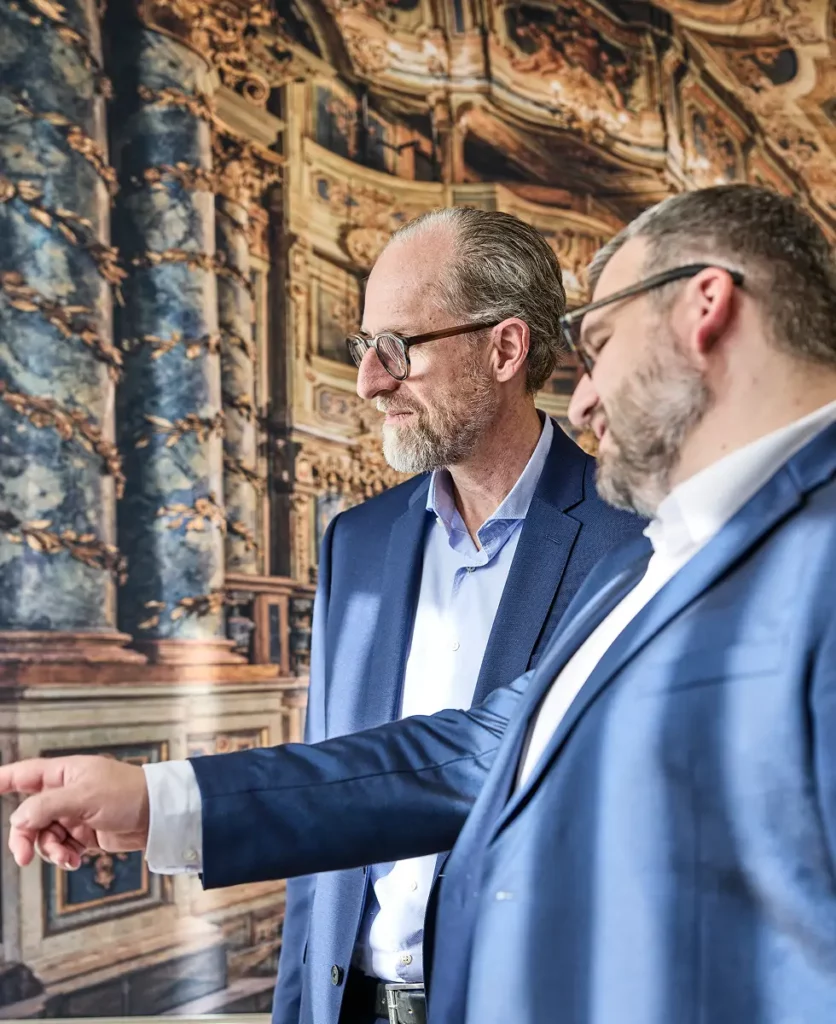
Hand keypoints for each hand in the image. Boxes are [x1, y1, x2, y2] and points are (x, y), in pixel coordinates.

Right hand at [0, 755, 149, 868]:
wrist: (158, 816)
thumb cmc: (127, 794)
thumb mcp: (84, 797)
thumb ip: (47, 806)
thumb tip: (18, 819)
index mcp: (63, 773)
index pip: (22, 774)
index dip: (1, 780)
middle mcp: (65, 792)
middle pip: (28, 815)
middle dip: (24, 836)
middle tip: (23, 857)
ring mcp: (73, 813)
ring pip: (43, 835)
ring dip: (50, 850)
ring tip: (68, 857)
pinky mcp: (83, 833)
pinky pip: (60, 847)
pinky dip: (63, 856)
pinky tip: (76, 860)